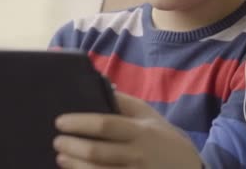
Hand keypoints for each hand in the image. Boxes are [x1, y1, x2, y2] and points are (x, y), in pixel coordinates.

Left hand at [54, 91, 202, 168]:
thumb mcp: (148, 115)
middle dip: (71, 147)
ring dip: (74, 166)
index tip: (60, 122)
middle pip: (97, 152)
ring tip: (62, 158)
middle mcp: (137, 154)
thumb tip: (99, 85)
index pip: (105, 125)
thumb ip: (124, 102)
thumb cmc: (161, 137)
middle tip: (57, 141)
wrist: (187, 167)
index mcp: (139, 131)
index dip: (80, 123)